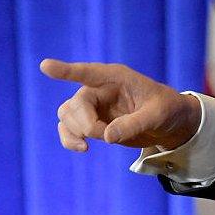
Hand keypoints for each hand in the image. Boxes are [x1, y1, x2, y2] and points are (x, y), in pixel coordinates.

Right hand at [40, 59, 201, 151]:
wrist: (169, 122)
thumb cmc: (167, 110)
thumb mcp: (157, 115)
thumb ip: (134, 124)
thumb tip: (106, 137)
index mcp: (116, 77)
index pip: (88, 72)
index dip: (66, 71)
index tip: (45, 66)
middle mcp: (99, 88)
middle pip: (75, 105)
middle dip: (85, 125)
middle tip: (104, 136)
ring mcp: (93, 105)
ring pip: (66, 116)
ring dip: (76, 133)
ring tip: (95, 144)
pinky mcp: (91, 121)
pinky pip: (67, 128)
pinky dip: (69, 140)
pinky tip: (83, 148)